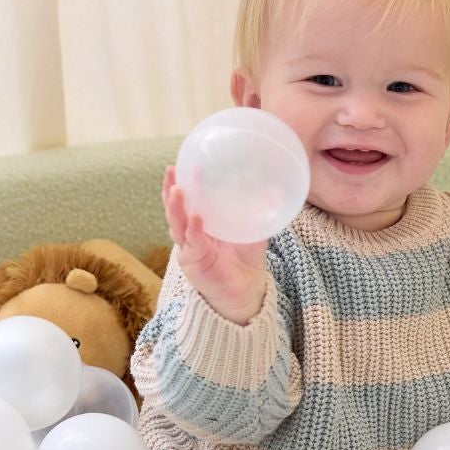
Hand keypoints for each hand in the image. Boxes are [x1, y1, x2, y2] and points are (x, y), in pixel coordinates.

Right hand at [163, 165, 270, 324]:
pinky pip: (191, 242)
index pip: (189, 196)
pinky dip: (193, 229)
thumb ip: (261, 210)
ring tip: (176, 189)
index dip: (185, 180)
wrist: (245, 288)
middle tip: (170, 170)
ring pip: (176, 223)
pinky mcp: (193, 260)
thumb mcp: (253, 229)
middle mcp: (191, 231)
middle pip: (175, 206)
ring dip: (174, 206)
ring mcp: (189, 245)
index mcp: (201, 220)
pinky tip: (196, 217)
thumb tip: (279, 189)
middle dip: (170, 188)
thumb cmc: (245, 258)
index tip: (186, 161)